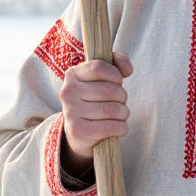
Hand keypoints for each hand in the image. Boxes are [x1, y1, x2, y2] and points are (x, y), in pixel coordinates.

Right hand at [60, 52, 133, 173]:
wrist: (77, 132)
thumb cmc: (94, 99)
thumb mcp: (102, 78)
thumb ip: (117, 63)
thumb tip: (127, 69)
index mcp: (73, 74)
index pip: (99, 67)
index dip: (115, 75)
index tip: (117, 82)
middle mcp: (68, 92)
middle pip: (110, 90)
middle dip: (123, 97)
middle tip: (119, 102)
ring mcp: (71, 112)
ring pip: (113, 109)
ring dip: (124, 113)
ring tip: (120, 114)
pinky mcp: (79, 131)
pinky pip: (111, 127)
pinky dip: (122, 127)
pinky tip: (118, 127)